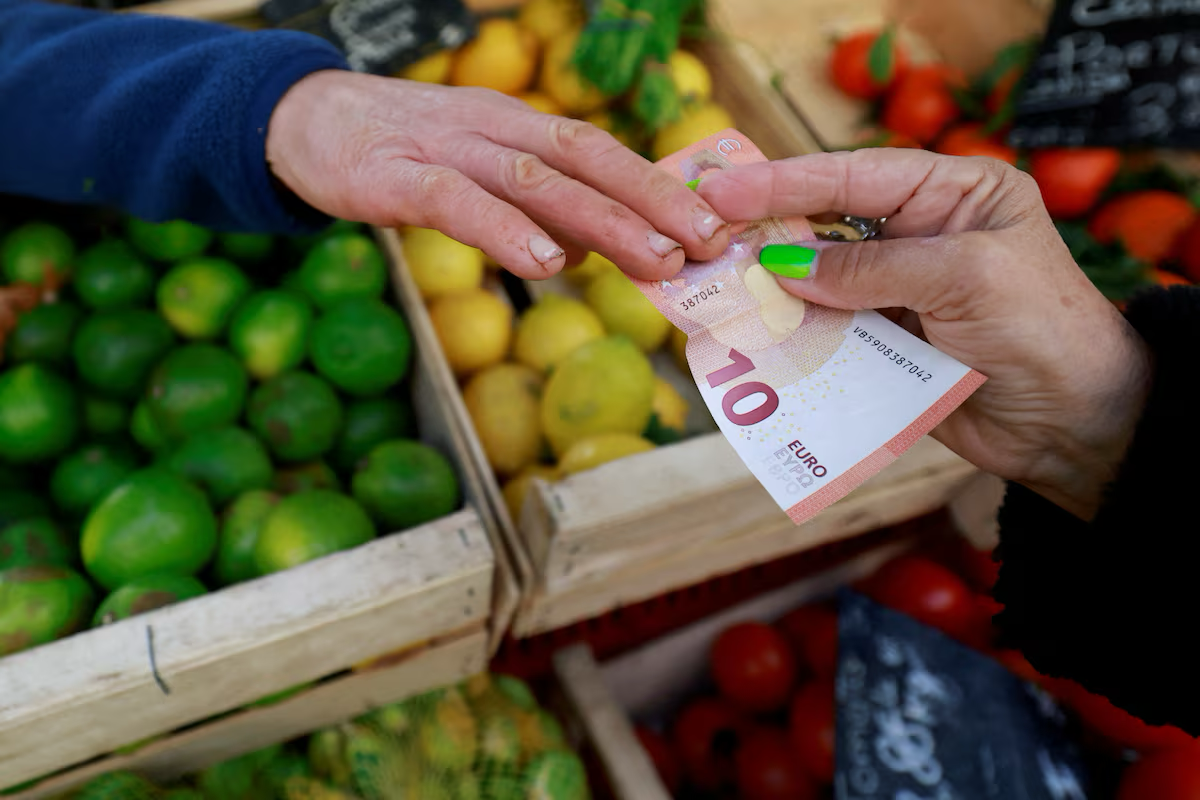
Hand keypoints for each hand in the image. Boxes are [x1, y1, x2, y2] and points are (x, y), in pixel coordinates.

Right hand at [265, 70, 729, 278]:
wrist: (302, 121)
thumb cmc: (401, 153)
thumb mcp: (476, 173)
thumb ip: (530, 208)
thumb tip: (583, 250)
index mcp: (517, 126)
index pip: (600, 152)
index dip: (658, 187)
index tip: (713, 227)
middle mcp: (493, 127)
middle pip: (584, 158)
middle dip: (652, 202)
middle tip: (708, 244)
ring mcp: (445, 147)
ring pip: (534, 177)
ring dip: (602, 219)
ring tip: (655, 258)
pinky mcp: (394, 175)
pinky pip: (457, 201)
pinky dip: (505, 230)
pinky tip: (544, 262)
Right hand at [699, 148, 1150, 519]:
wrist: (1076, 425)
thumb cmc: (1043, 331)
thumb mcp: (964, 278)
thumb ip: (872, 268)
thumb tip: (782, 266)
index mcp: (953, 193)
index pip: (855, 175)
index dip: (784, 181)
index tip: (723, 188)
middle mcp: (920, 234)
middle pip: (825, 223)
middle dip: (766, 230)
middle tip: (703, 232)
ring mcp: (899, 291)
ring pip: (817, 280)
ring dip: (769, 286)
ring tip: (712, 284)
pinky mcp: (885, 343)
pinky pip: (826, 331)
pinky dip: (790, 333)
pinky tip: (752, 332)